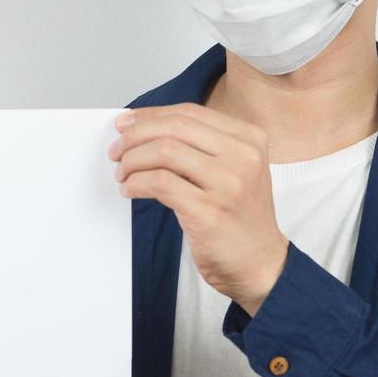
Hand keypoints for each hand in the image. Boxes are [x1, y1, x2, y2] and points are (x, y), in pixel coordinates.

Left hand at [107, 103, 288, 314]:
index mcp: (249, 138)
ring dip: (132, 161)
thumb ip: (200, 146)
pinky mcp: (209, 212)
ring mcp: (228, 184)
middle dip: (135, 136)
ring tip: (123, 174)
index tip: (126, 124)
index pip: (189, 113)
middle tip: (116, 150)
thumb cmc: (239, 216)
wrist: (261, 264)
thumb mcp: (234, 169)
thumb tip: (143, 128)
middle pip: (174, 127)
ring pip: (164, 151)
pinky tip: (130, 190)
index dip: (150, 115)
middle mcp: (243, 156)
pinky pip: (160, 183)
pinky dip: (136, 183)